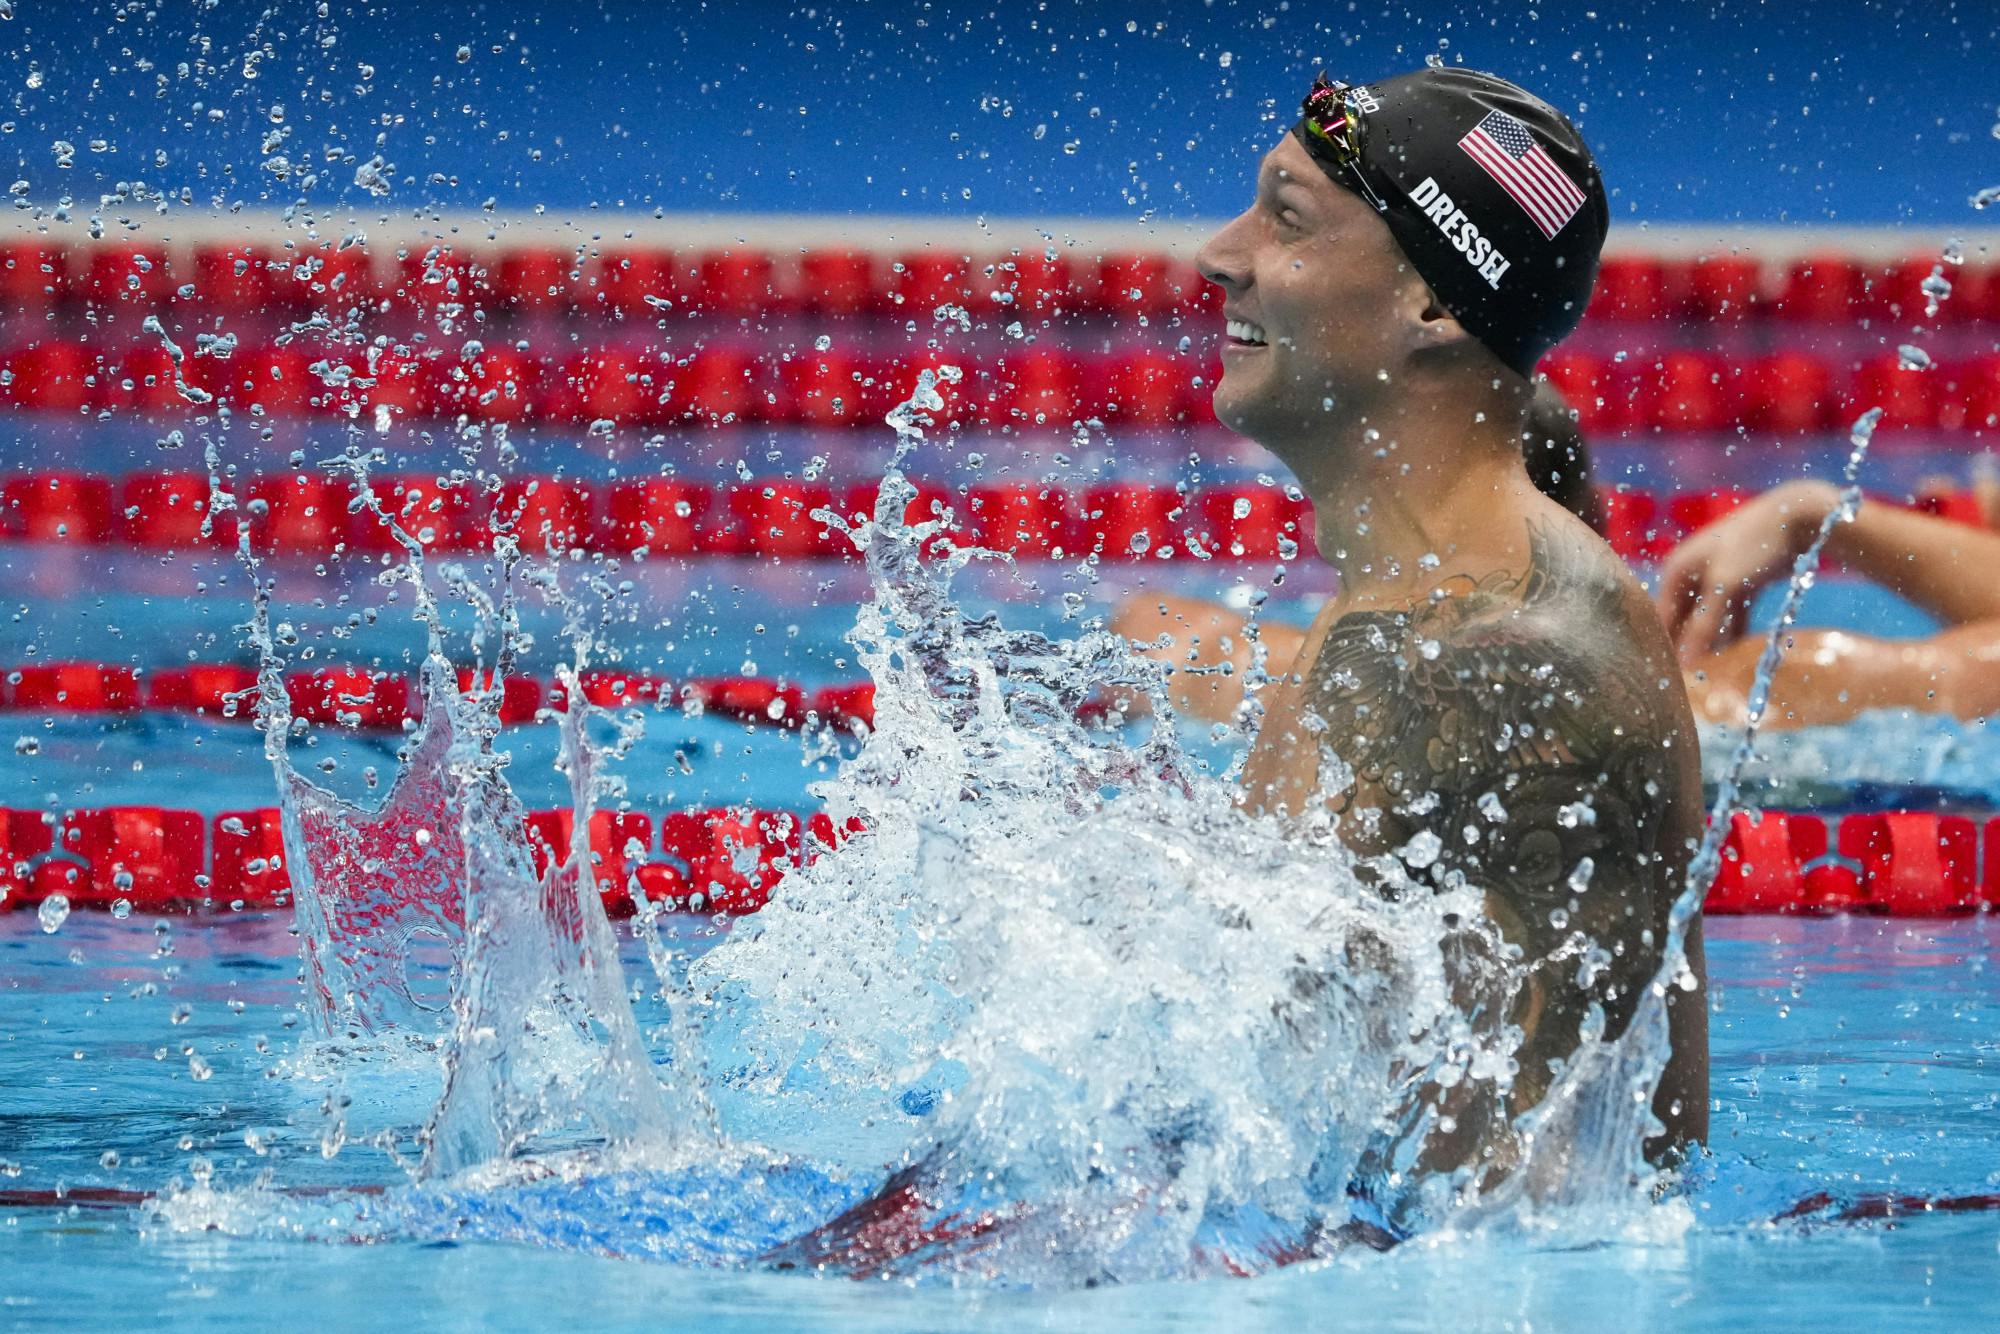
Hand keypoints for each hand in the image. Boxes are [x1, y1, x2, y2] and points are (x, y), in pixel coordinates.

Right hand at [1657, 479, 1838, 659]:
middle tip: (1694, 676)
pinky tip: (1735, 649)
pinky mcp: (1741, 581)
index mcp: (1676, 570)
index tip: (1670, 675)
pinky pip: (1729, 612)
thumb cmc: (1753, 547)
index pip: (1662, 616)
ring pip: (1708, 617)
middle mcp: (1691, 573)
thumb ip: (1703, 626)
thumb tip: (1683, 664)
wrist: (1798, 517)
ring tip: (1714, 668)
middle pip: (1684, 618)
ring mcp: (1717, 576)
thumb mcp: (1725, 587)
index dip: (1666, 644)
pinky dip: (1732, 629)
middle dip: (1689, 643)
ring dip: (1712, 639)